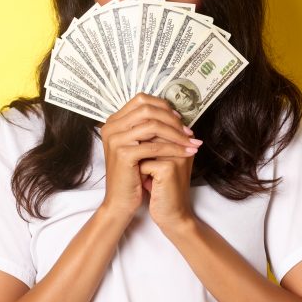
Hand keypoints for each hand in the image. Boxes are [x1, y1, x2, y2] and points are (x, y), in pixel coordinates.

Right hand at [98, 93, 201, 221]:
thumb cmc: (132, 174)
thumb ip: (147, 128)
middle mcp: (111, 127)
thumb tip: (174, 113)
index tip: (179, 119)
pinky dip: (174, 148)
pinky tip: (186, 153)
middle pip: (148, 110)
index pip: (141, 100)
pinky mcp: (123, 154)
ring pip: (153, 126)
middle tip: (188, 131)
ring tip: (191, 142)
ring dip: (177, 134)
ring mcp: (115, 140)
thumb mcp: (138, 145)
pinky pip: (155, 146)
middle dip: (172, 120)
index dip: (163, 106)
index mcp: (113, 122)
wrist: (120, 201)